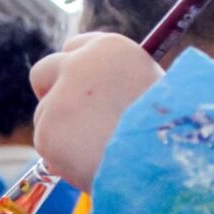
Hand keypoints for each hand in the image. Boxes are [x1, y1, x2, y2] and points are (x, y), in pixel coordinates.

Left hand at [30, 32, 163, 191]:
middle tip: (65, 119)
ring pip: (45, 116)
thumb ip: (117, 87)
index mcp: (109, 49)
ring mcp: (58, 99)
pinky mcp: (47, 133)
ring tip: (99, 153)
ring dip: (62, 134)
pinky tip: (91, 166)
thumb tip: (98, 102)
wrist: (166, 162)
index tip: (77, 89)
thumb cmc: (169, 132)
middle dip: (49, 94)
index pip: (74, 47)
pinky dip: (63, 159)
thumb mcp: (151, 92)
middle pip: (43, 71)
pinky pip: (47, 147)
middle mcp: (78, 66)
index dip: (74, 71)